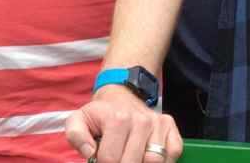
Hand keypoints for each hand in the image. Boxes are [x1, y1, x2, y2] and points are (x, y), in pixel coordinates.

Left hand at [65, 85, 182, 162]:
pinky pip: (173, 154)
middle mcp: (140, 120)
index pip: (110, 160)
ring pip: (155, 161)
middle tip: (117, 158)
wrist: (121, 94)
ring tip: (130, 156)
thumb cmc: (100, 114)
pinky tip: (146, 155)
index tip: (101, 157)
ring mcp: (157, 123)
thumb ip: (76, 136)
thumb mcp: (79, 119)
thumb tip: (90, 152)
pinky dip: (164, 161)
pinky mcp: (170, 127)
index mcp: (117, 119)